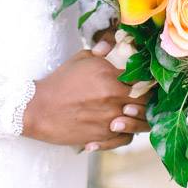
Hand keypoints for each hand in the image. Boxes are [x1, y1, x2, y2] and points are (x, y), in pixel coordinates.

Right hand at [22, 47, 149, 150]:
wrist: (39, 108)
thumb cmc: (60, 82)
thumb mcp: (81, 59)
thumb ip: (102, 53)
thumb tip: (112, 48)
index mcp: (108, 74)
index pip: (142, 77)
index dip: (148, 80)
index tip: (147, 80)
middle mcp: (112, 96)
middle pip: (145, 101)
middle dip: (147, 99)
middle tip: (144, 98)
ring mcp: (109, 118)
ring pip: (140, 122)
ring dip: (140, 118)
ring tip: (133, 113)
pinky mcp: (103, 136)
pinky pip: (127, 138)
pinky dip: (126, 133)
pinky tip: (119, 126)